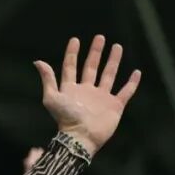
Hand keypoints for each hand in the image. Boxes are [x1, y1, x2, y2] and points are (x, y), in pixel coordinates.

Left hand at [34, 36, 140, 155]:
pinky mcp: (115, 106)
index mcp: (70, 89)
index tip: (75, 40)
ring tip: (117, 46)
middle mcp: (86, 91)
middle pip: (91, 67)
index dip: (72, 53)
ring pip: (109, 75)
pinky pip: (126, 92)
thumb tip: (38, 61)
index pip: (71, 67)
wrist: (81, 137)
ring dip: (113, 61)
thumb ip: (47, 79)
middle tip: (100, 37)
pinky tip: (136, 72)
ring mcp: (101, 98)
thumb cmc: (65, 119)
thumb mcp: (51, 97)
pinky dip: (132, 83)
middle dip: (95, 52)